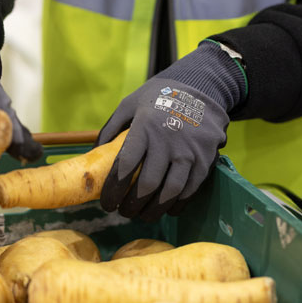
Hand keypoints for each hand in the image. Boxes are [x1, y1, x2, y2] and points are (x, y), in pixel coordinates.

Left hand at [97, 78, 228, 221]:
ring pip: (170, 192)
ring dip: (155, 209)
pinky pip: (190, 189)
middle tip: (124, 212)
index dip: (114, 190)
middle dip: (132, 204)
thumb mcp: (130, 104)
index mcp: (145, 127)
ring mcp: (189, 152)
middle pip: (147, 184)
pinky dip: (178, 203)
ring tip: (144, 215)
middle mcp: (167, 142)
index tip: (107, 204)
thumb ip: (112, 128)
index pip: (125, 166)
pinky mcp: (206, 159)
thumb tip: (95, 155)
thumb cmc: (159, 96)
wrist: (202, 87)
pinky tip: (168, 208)